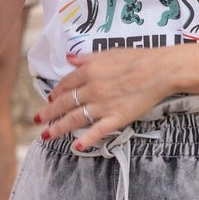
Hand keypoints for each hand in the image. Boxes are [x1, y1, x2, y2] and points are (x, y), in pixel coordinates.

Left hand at [36, 49, 177, 148]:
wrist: (161, 70)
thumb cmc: (138, 58)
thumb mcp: (109, 53)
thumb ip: (86, 58)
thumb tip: (69, 58)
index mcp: (89, 71)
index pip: (65, 84)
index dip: (55, 92)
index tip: (49, 98)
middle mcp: (91, 89)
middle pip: (64, 103)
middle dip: (48, 113)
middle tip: (38, 119)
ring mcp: (102, 105)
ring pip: (74, 119)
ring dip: (57, 128)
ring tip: (46, 135)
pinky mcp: (117, 118)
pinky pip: (97, 131)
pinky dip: (86, 140)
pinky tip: (76, 147)